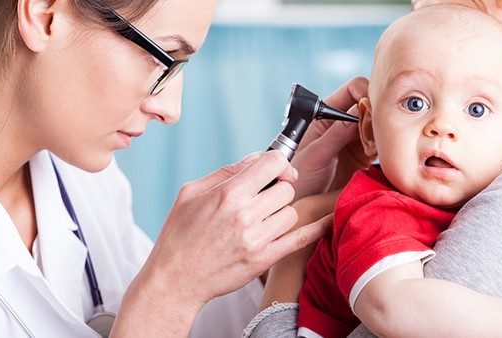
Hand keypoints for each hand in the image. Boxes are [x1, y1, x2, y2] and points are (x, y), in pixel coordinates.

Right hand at [114, 151, 328, 335]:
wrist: (175, 279)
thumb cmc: (179, 235)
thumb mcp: (191, 193)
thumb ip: (226, 172)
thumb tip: (255, 159)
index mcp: (228, 194)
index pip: (272, 163)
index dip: (278, 162)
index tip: (275, 168)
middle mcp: (245, 215)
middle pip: (286, 188)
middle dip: (279, 188)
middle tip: (266, 196)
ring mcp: (257, 239)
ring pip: (292, 212)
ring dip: (282, 211)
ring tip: (265, 217)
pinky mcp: (265, 259)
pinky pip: (301, 238)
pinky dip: (317, 227)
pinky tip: (326, 219)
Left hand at [290, 77, 374, 200]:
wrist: (300, 203)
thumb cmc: (299, 177)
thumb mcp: (315, 155)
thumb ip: (335, 134)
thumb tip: (357, 110)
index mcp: (326, 112)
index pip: (353, 89)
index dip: (365, 94)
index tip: (371, 110)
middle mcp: (342, 121)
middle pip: (370, 104)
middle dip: (377, 114)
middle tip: (374, 133)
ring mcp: (355, 137)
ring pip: (379, 123)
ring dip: (381, 133)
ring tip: (371, 149)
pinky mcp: (364, 154)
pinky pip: (382, 143)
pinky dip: (384, 147)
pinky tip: (375, 157)